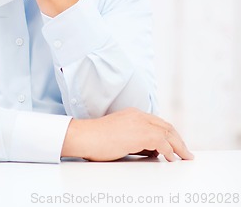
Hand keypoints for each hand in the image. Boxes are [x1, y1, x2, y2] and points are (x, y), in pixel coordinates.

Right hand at [61, 107, 193, 161]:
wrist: (85, 136)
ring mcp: (139, 123)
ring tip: (185, 156)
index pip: (158, 122)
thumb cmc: (96, 139)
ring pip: (167, 132)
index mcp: (133, 114)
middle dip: (178, 140)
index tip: (176, 145)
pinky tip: (171, 158)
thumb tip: (152, 151)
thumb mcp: (120, 137)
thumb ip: (136, 140)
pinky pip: (162, 142)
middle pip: (166, 126)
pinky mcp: (140, 133)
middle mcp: (138, 115)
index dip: (170, 134)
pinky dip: (170, 150)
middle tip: (186, 153)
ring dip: (178, 146)